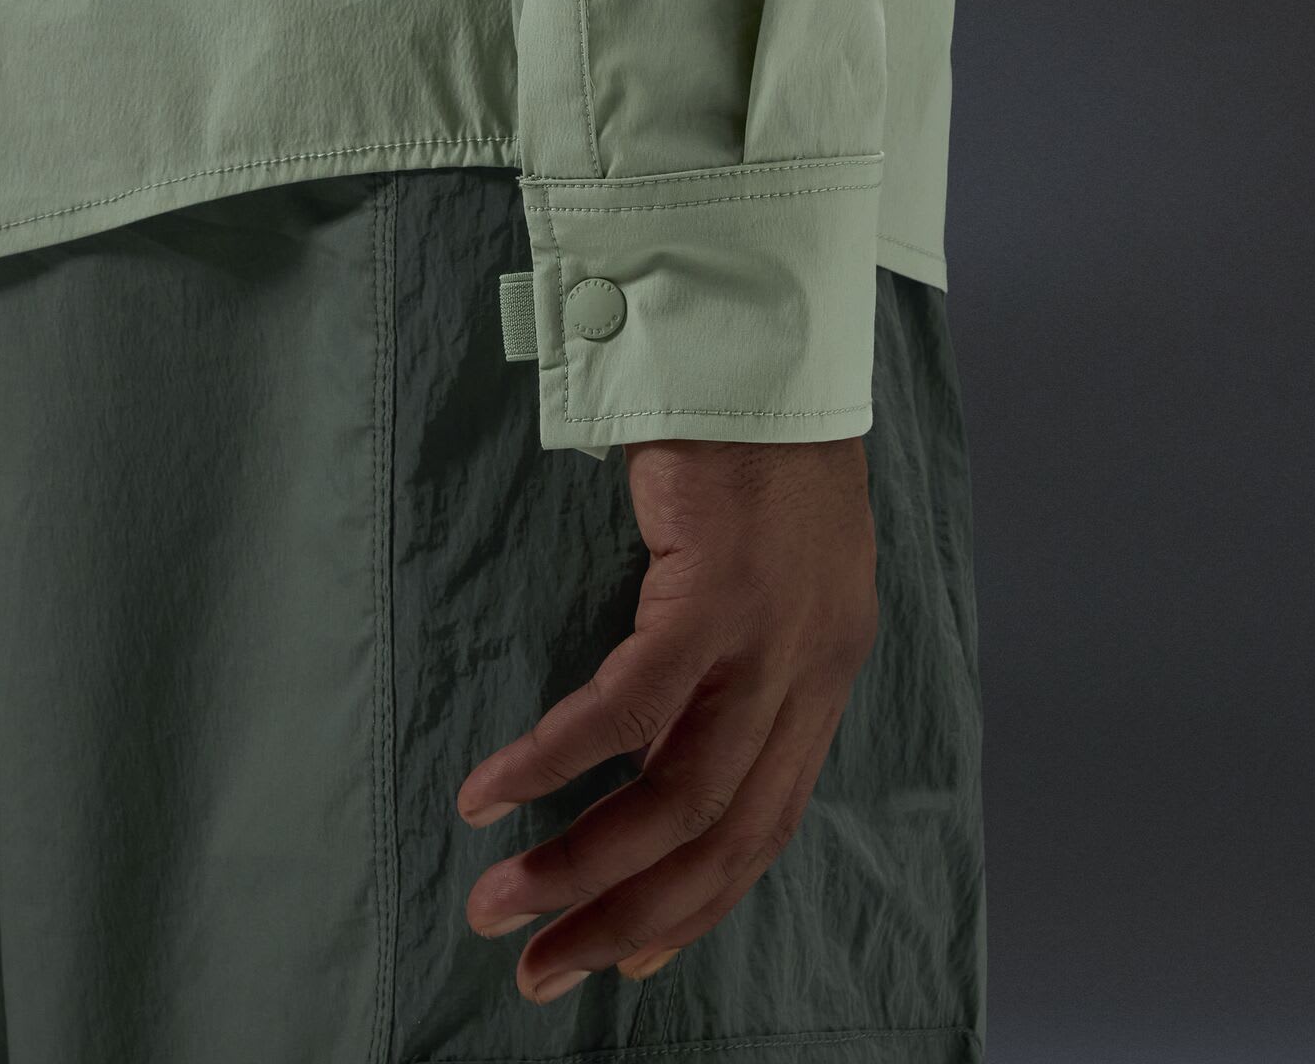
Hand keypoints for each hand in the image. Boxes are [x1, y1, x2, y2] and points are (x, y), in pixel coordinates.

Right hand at [456, 436, 877, 1002]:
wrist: (770, 346)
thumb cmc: (757, 443)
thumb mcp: (779, 563)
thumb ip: (744, 643)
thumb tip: (672, 708)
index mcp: (823, 674)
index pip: (766, 827)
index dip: (696, 903)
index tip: (628, 954)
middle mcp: (810, 674)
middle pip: (721, 838)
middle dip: (623, 917)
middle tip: (539, 968)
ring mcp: (771, 641)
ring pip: (677, 796)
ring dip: (580, 863)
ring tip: (499, 901)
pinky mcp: (716, 596)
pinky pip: (628, 708)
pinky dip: (554, 761)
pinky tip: (491, 794)